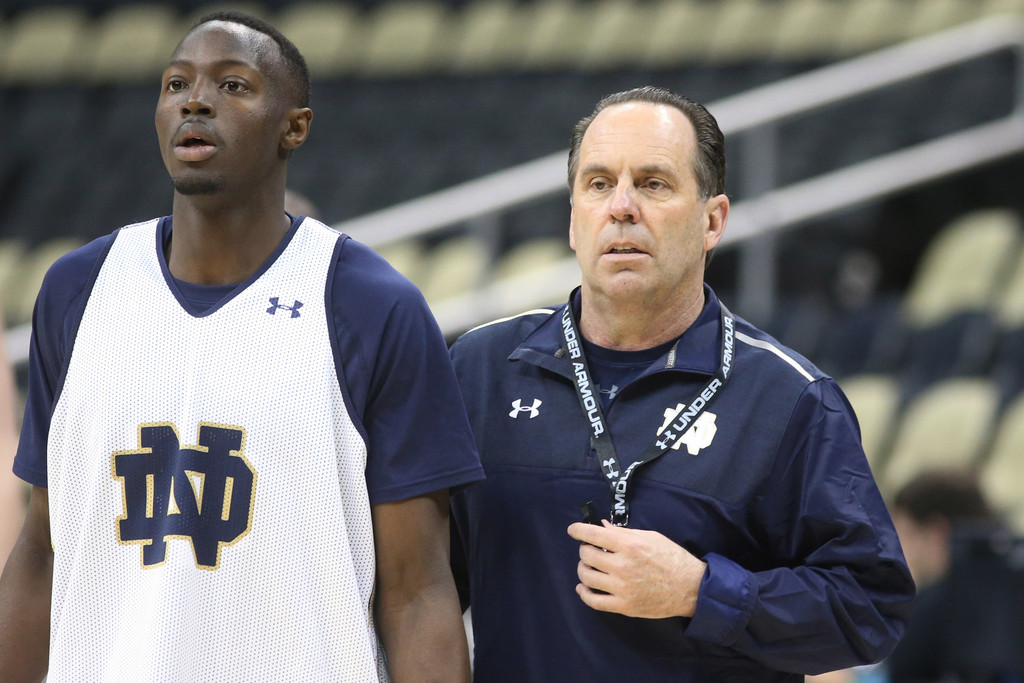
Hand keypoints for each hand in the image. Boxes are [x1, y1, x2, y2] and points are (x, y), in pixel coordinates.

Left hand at [566, 519, 706, 618]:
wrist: (690, 588)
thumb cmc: (672, 558)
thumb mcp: (650, 537)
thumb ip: (623, 532)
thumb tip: (601, 526)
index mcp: (630, 545)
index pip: (594, 534)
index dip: (578, 530)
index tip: (573, 530)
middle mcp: (623, 566)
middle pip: (587, 555)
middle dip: (584, 550)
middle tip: (589, 549)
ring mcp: (622, 588)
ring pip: (587, 577)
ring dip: (583, 569)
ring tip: (588, 567)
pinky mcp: (624, 606)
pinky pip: (594, 602)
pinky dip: (584, 594)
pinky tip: (583, 588)